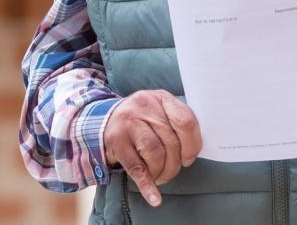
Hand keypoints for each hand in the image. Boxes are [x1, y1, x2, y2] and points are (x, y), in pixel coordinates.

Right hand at [102, 89, 201, 206]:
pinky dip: (147, 186)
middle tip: (171, 171)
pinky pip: (136, 168)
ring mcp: (128, 122)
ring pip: (155, 153)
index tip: (189, 158)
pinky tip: (154, 197)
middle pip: (171, 141)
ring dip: (161, 172)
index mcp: (161, 98)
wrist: (103, 121)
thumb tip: (193, 152)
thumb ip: (176, 124)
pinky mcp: (116, 141)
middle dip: (175, 164)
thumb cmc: (140, 120)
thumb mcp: (159, 111)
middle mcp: (144, 106)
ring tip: (159, 176)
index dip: (192, 145)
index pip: (185, 121)